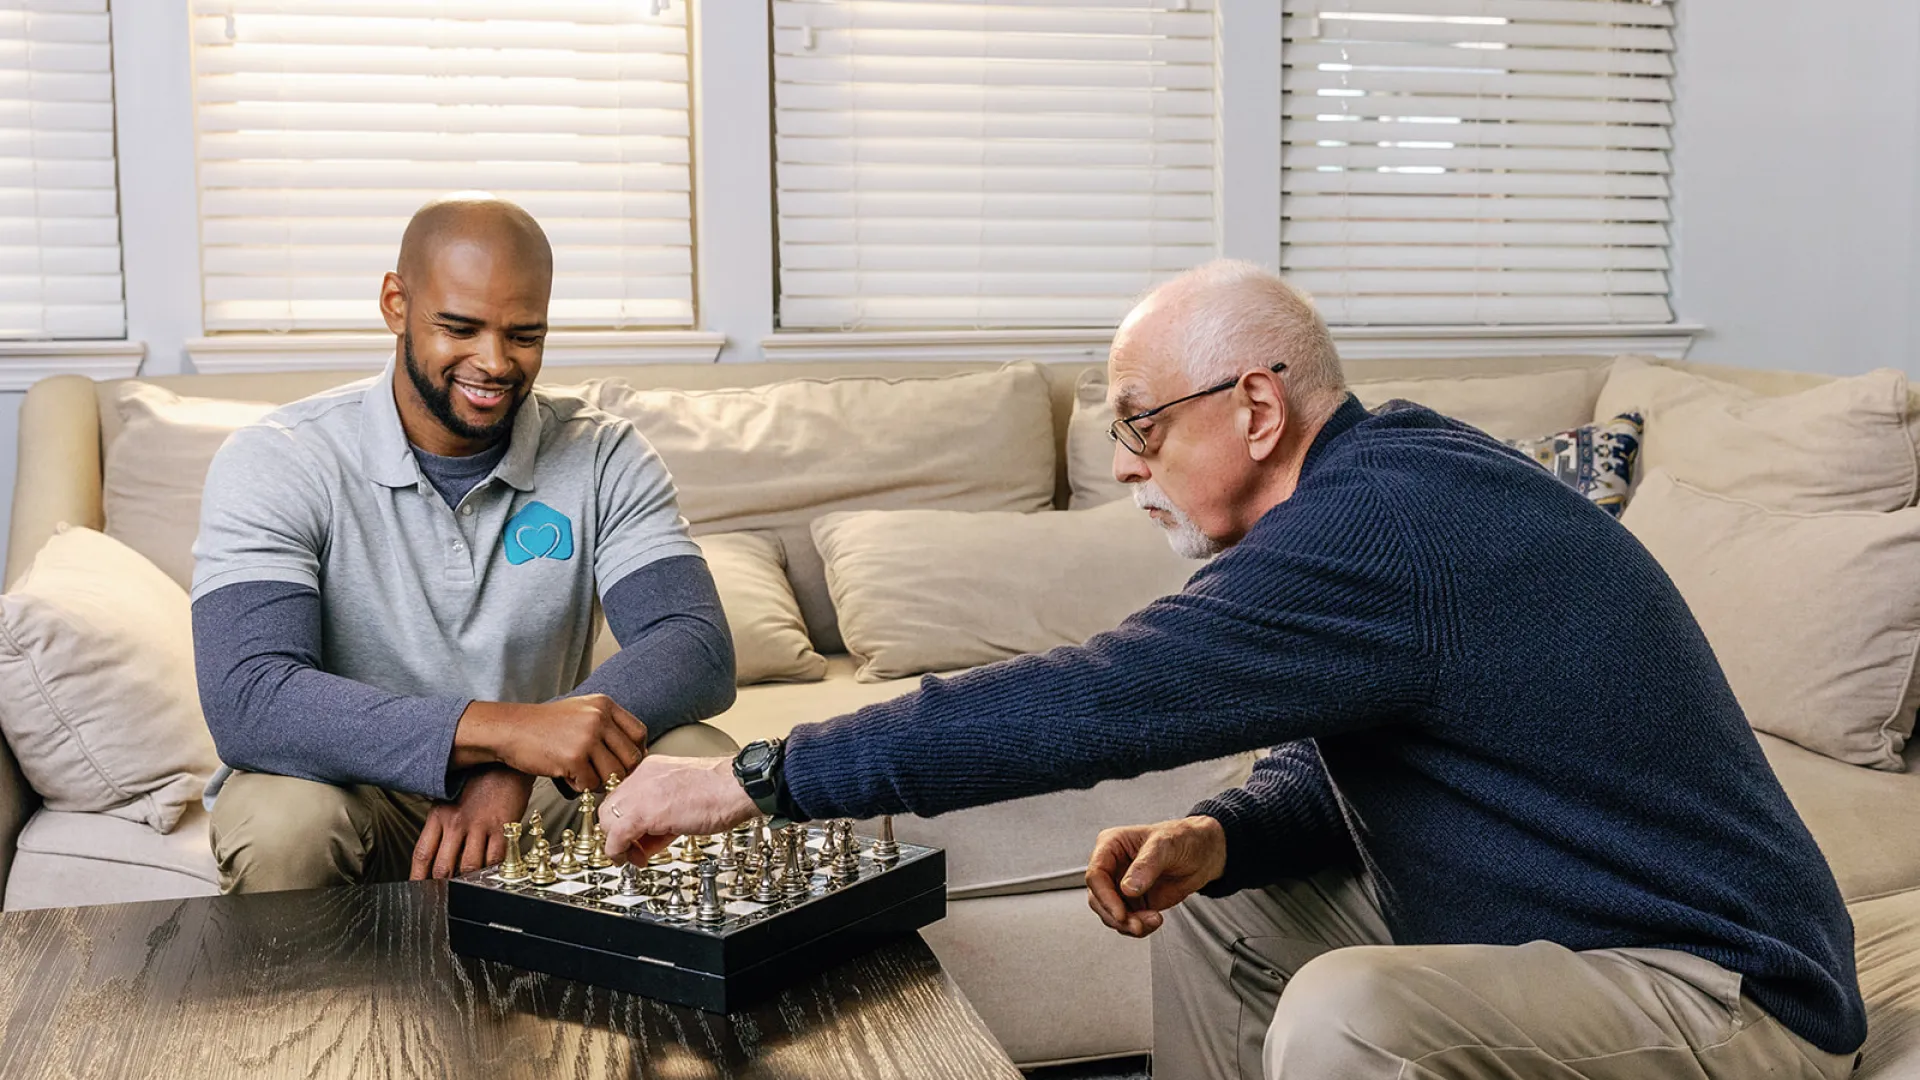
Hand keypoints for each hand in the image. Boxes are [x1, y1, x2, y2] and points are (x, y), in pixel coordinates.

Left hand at [411, 766, 534, 880]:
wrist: (505, 761)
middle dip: (442, 885)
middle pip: (443, 866)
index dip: (417, 877)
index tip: (417, 889)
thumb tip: (437, 853)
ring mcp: (479, 826)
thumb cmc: (477, 779)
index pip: (422, 854)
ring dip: (467, 881)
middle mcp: (456, 822)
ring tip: (468, 887)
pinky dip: (492, 870)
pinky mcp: (502, 828)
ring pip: (468, 866)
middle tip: (444, 895)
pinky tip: (491, 873)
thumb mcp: (450, 798)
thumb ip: (441, 825)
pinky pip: (495, 858)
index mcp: (439, 815)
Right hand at [454, 694, 647, 792]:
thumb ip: (608, 727)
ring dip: (600, 782)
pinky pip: (591, 784)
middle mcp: (599, 717)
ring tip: (582, 775)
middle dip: (620, 773)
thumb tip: (636, 755)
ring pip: (614, 774)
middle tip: (602, 776)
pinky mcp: (573, 757)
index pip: (639, 734)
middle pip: (631, 757)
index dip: (634, 753)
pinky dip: (580, 786)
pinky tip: (566, 776)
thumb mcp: (581, 712)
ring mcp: (587, 737)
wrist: (509, 729)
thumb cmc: (544, 726)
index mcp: (604, 705)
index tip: (621, 762)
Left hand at [599, 755, 756, 860]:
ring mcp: (641, 792)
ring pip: (608, 821)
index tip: (638, 837)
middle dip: (618, 833)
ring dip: (618, 844)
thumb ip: (663, 814)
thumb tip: (651, 838)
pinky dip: (618, 852)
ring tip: (637, 856)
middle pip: (610, 808)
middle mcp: (642, 776)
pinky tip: (631, 859)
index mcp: (652, 769)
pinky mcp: (644, 812)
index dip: (627, 822)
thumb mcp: (684, 798)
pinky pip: (616, 836)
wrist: (737, 787)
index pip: (623, 797)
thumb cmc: (722, 791)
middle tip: (635, 849)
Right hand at [1085, 816, 1227, 937]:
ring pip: (1110, 913)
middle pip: (1098, 898)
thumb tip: (1127, 888)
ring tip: (1152, 921)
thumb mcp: (1165, 846)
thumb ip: (1146, 865)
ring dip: (1128, 924)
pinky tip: (1153, 921)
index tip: (1121, 913)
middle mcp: (1112, 866)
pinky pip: (1126, 921)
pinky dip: (1138, 927)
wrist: (1204, 854)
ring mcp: (1121, 886)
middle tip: (1137, 924)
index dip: (1105, 896)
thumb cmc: (1183, 838)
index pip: (1096, 874)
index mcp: (1112, 845)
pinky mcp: (1133, 902)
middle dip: (1116, 916)